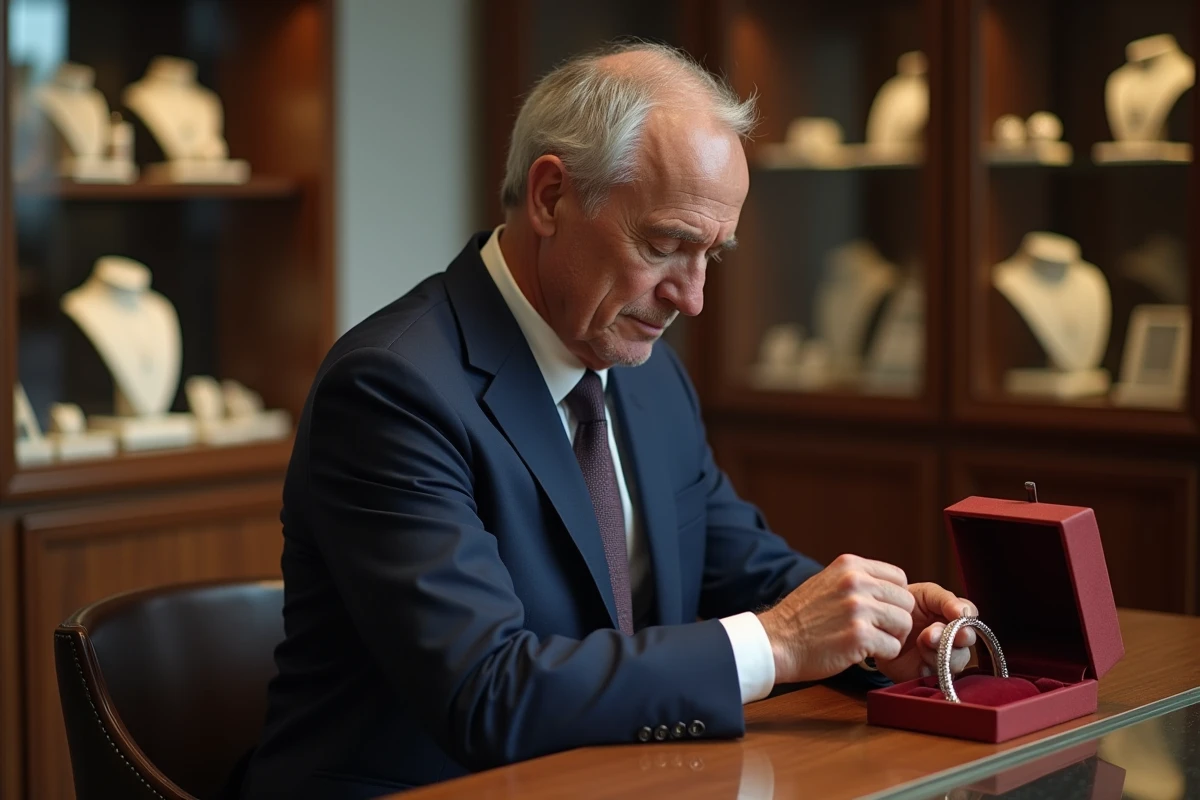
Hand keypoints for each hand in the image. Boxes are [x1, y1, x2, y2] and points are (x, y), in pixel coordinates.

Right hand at [757, 554, 914, 683]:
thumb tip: (891, 589)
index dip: (894, 599)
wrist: (776, 642)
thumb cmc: (801, 618)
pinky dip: (882, 655)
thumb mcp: (827, 582)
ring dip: (891, 638)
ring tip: (870, 642)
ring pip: (904, 624)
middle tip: (878, 631)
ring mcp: (858, 608)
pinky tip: (863, 653)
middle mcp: (856, 582)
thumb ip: (857, 580)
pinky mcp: (859, 636)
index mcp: (850, 565)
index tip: (881, 612)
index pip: (899, 578)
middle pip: (906, 601)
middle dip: (896, 620)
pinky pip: (893, 647)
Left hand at [874, 583, 977, 683]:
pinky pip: (938, 678)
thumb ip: (945, 600)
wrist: (878, 626)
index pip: (970, 617)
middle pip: (967, 643)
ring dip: (939, 653)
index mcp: (953, 616)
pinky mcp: (929, 675)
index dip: (967, 619)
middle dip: (952, 638)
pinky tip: (919, 663)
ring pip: (956, 662)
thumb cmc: (903, 606)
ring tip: (921, 642)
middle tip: (931, 634)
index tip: (958, 615)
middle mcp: (953, 638)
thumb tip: (965, 612)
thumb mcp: (924, 595)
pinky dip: (928, 670)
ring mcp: (943, 658)